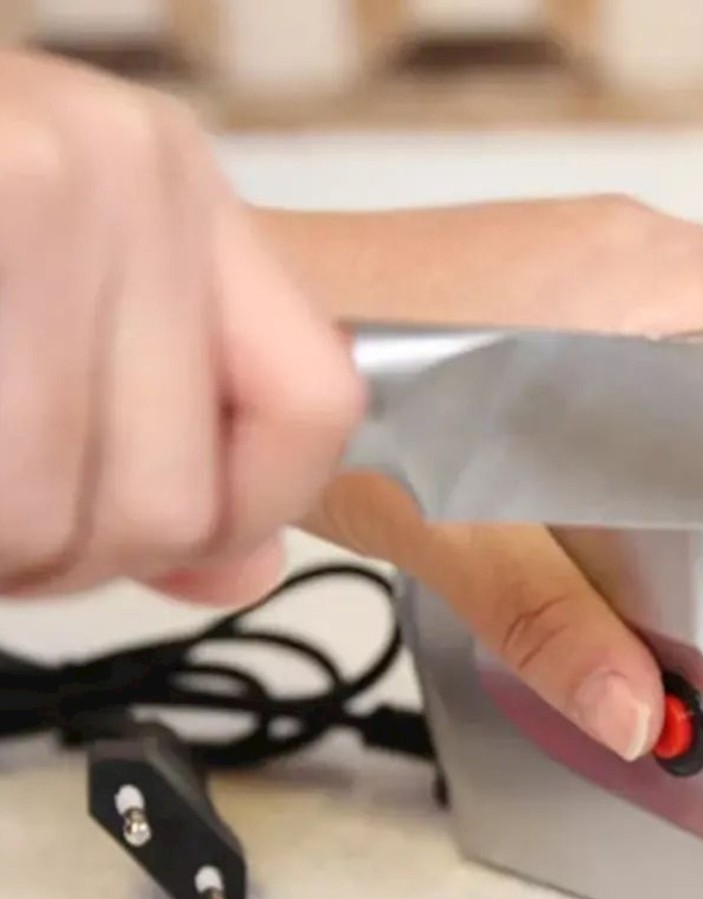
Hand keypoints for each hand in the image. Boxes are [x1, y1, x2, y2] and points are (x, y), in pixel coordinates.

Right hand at [0, 51, 361, 604]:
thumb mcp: (61, 289)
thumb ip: (169, 434)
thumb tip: (244, 571)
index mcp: (176, 185)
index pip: (318, 406)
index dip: (252, 510)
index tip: (178, 535)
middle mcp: (115, 171)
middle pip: (168, 502)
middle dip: (67, 556)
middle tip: (5, 517)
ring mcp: (15, 187)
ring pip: (46, 518)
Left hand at [258, 197, 702, 759]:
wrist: (240, 321)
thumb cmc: (336, 375)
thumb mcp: (461, 526)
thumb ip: (557, 624)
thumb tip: (635, 709)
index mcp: (645, 281)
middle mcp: (625, 247)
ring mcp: (584, 252)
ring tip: (679, 500)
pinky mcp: (546, 278)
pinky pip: (652, 332)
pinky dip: (656, 400)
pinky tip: (608, 465)